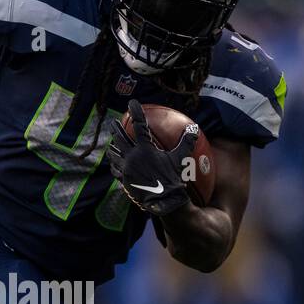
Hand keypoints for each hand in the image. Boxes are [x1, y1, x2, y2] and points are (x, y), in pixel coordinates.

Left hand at [107, 100, 197, 216]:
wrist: (164, 201)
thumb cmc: (173, 179)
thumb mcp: (180, 159)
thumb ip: (186, 142)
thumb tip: (193, 128)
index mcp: (145, 149)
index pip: (139, 125)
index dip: (136, 112)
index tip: (132, 102)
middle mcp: (132, 158)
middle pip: (120, 139)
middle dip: (116, 129)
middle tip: (114, 122)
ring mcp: (126, 170)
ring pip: (115, 155)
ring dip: (113, 148)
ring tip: (110, 145)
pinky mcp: (125, 181)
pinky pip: (116, 171)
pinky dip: (115, 166)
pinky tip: (114, 166)